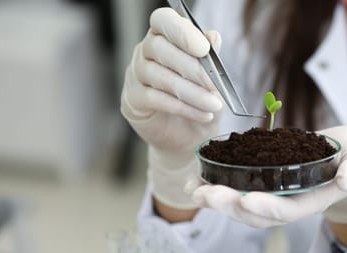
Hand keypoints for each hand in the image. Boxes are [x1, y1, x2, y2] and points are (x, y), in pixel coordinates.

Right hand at [120, 8, 222, 209]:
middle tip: (215, 85)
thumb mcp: (213, 79)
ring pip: (159, 76)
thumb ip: (211, 57)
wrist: (190, 137)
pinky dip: (182, 107)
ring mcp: (135, 75)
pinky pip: (155, 99)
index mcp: (164, 36)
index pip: (163, 20)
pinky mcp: (132, 100)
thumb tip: (214, 36)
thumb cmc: (201, 100)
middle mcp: (145, 51)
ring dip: (191, 92)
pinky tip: (203, 115)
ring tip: (214, 105)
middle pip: (159, 48)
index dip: (181, 31)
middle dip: (192, 68)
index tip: (203, 49)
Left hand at [191, 126, 346, 233]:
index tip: (246, 200)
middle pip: (257, 214)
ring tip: (194, 189)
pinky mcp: (261, 187)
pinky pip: (236, 193)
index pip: (288, 210)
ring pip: (241, 208)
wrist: (342, 163)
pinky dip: (214, 190)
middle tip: (206, 194)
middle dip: (230, 206)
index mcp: (312, 200)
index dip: (267, 207)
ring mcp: (273, 198)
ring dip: (216, 201)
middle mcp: (289, 204)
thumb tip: (346, 180)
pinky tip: (195, 181)